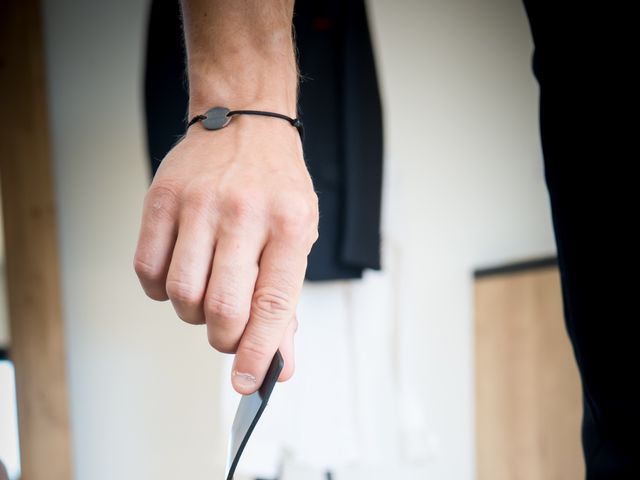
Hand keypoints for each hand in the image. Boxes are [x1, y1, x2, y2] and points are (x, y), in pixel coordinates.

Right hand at [133, 115, 318, 393]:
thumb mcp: (298, 236)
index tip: (248, 384)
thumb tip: (279, 365)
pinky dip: (163, 290)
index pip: (272, 303)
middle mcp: (243, 211)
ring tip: (207, 294)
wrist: (245, 123)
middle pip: (221, 307)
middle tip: (228, 332)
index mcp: (288, 224)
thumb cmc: (276, 187)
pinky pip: (148, 271)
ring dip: (193, 314)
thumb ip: (286, 302)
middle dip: (224, 337)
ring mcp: (197, 203)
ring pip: (181, 294)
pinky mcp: (160, 199)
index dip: (259, 353)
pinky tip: (182, 273)